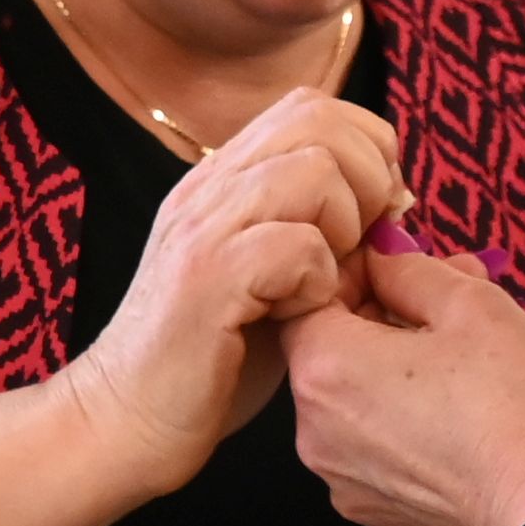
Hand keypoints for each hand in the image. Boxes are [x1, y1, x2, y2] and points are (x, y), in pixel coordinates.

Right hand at [55, 88, 409, 499]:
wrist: (126, 419)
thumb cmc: (215, 358)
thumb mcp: (276, 277)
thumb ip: (325, 230)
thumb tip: (397, 198)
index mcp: (225, 178)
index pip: (315, 106)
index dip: (366, 149)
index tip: (375, 214)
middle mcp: (210, 187)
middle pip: (319, 119)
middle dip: (367, 179)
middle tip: (360, 246)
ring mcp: (204, 228)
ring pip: (313, 171)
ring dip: (345, 228)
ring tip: (324, 282)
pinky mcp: (206, 279)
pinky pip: (296, 245)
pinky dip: (318, 283)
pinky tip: (297, 316)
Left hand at [281, 253, 524, 525]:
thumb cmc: (518, 405)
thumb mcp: (473, 304)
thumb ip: (410, 269)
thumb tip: (382, 256)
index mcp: (326, 368)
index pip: (306, 298)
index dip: (352, 272)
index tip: (399, 264)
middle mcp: (314, 431)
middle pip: (329, 353)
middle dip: (380, 319)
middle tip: (447, 304)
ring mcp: (342, 482)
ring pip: (352, 404)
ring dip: (392, 374)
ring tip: (462, 363)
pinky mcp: (375, 515)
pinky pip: (374, 452)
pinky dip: (402, 426)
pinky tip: (458, 418)